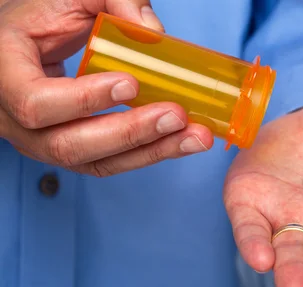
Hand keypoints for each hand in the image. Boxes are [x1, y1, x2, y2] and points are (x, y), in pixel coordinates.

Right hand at [0, 0, 212, 175]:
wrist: (19, 46)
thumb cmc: (39, 19)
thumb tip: (153, 31)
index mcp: (4, 75)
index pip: (36, 103)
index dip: (83, 100)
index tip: (130, 83)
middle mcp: (15, 120)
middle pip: (68, 145)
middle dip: (130, 132)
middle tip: (175, 115)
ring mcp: (42, 142)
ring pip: (95, 162)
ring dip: (151, 150)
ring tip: (195, 136)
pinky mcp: (72, 151)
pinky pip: (110, 163)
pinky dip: (150, 153)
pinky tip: (183, 140)